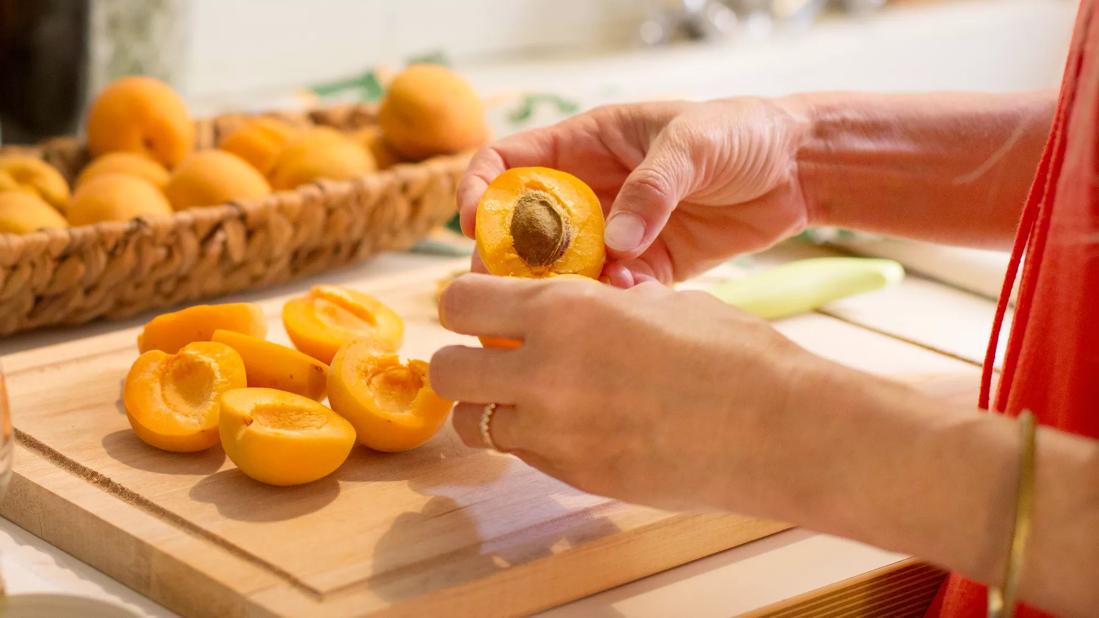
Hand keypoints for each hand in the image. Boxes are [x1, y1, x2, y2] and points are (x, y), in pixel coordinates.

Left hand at [430, 274, 818, 509]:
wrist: (779, 428)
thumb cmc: (734, 353)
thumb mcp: (662, 303)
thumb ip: (607, 305)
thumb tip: (593, 300)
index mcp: (565, 309)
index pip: (460, 301)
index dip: (463, 304)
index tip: (480, 309)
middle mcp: (544, 369)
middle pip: (444, 369)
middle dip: (458, 363)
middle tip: (490, 361)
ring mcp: (555, 431)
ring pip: (471, 424)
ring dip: (489, 409)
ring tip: (530, 400)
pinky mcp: (575, 475)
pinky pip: (523, 454)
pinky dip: (532, 440)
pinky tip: (576, 427)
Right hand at [458, 98, 810, 285]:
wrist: (799, 169)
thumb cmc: (742, 131)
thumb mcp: (692, 144)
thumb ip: (651, 188)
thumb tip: (614, 242)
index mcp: (587, 144)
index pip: (510, 161)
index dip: (481, 189)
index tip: (472, 224)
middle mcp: (593, 190)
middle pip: (525, 227)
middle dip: (508, 258)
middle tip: (502, 289)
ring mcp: (619, 231)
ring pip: (565, 267)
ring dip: (558, 289)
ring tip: (563, 309)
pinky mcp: (649, 266)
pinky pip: (614, 289)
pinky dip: (611, 302)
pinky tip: (625, 305)